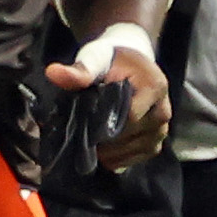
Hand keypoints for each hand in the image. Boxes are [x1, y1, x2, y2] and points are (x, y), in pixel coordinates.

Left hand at [44, 36, 170, 169]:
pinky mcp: (158, 140)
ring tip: (91, 147)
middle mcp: (163, 110)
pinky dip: (121, 158)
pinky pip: (140, 157)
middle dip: (107, 141)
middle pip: (133, 136)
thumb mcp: (95, 58)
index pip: (129, 116)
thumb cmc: (112, 60)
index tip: (84, 125)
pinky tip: (104, 154)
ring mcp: (162, 128)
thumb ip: (79, 69)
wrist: (132, 64)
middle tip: (83, 139)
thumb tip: (53, 73)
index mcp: (154, 86)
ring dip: (113, 153)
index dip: (105, 125)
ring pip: (136, 150)